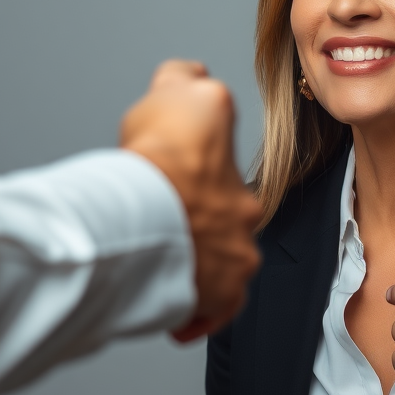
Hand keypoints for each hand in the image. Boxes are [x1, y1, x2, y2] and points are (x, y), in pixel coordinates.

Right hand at [121, 60, 261, 342]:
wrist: (148, 199)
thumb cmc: (162, 149)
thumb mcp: (177, 89)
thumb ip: (187, 82)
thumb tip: (192, 75)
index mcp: (238, 181)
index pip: (228, 187)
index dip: (202, 187)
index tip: (183, 192)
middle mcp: (245, 221)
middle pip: (229, 233)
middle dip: (204, 234)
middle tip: (173, 233)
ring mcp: (234, 262)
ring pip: (225, 274)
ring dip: (201, 274)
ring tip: (169, 272)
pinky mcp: (217, 298)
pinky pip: (213, 313)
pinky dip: (197, 316)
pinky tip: (180, 318)